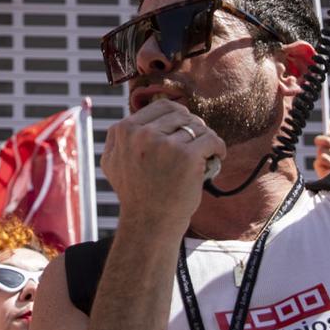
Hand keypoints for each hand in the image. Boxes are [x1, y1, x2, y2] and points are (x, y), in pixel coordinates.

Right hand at [101, 100, 224, 235]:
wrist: (149, 223)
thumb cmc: (135, 194)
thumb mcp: (112, 162)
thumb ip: (118, 137)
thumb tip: (132, 117)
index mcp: (124, 130)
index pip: (161, 106)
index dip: (177, 116)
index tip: (183, 130)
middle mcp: (142, 134)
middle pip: (181, 114)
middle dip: (192, 127)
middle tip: (197, 143)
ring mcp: (165, 145)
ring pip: (197, 126)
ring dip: (205, 138)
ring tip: (207, 152)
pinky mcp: (187, 157)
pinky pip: (211, 139)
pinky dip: (218, 147)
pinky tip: (217, 155)